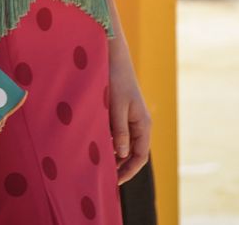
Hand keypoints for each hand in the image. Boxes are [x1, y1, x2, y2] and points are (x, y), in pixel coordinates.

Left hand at [108, 39, 151, 184]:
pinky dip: (110, 142)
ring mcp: (131, 117)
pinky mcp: (121, 111)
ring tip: (98, 164)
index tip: (114, 182)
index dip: (129, 171)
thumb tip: (122, 154)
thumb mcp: (116, 107)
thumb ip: (120, 131)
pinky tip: (96, 145)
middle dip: (120, 166)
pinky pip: (118, 133)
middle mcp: (140, 123)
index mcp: (143, 124)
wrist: (112, 56)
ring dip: (114, 155)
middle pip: (133, 153)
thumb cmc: (115, 80)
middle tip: (102, 177)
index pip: (140, 156)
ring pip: (125, 144)